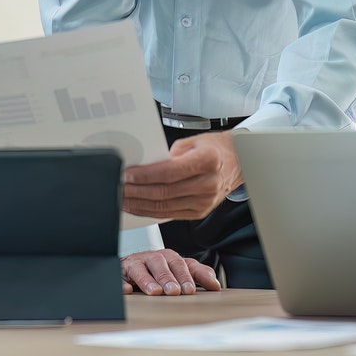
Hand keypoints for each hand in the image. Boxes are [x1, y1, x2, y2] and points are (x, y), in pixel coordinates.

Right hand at [121, 250, 220, 295]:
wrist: (132, 265)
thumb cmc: (160, 269)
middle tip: (174, 291)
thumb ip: (199, 274)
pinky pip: (120, 277)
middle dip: (167, 278)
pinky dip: (123, 283)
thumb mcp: (181, 270)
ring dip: (147, 280)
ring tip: (155, 292)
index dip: (185, 276)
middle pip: (160, 265)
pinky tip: (128, 290)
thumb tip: (216, 284)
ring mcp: (135, 264)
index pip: (179, 264)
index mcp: (169, 257)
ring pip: (141, 269)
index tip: (190, 290)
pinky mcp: (121, 273)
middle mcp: (152, 258)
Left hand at [122, 132, 241, 219]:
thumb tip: (143, 165)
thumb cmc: (215, 148)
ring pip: (164, 207)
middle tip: (117, 187)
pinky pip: (169, 214)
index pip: (169, 172)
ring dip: (138, 204)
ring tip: (121, 198)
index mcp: (207, 161)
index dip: (144, 176)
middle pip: (164, 193)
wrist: (238, 162)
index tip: (126, 174)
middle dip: (136, 191)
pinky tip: (136, 206)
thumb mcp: (193, 141)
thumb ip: (169, 154)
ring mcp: (204, 202)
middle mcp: (208, 184)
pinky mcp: (199, 212)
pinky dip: (149, 211)